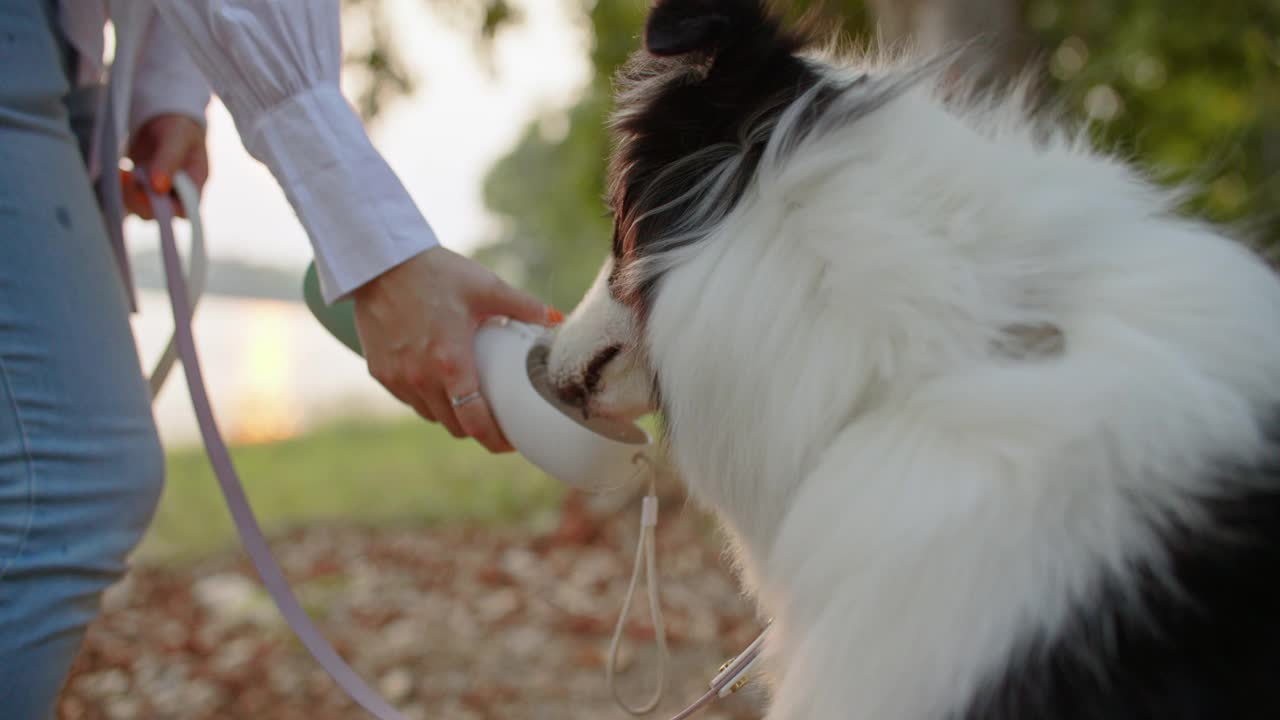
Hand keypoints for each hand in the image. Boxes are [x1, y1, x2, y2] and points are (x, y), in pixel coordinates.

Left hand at [123, 113, 208, 217]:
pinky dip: (122, 188)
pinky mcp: (140, 187)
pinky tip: (120, 172)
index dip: (169, 210)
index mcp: (194, 185)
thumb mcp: (177, 138)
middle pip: (160, 214)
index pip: (184, 210)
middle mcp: (177, 194)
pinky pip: (129, 197)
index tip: (153, 192)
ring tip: (124, 172)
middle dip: (142, 201)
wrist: (165, 119)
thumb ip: (169, 161)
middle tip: (131, 177)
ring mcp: (157, 193)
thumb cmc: (179, 127)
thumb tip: (158, 188)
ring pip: (141, 208)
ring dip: (129, 195)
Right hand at [353, 247, 563, 452]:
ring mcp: (397, 378)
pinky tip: (439, 384)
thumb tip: (557, 318)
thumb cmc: (436, 273)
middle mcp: (421, 378)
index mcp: (451, 362)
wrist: (379, 263)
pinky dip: (427, 400)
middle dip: (478, 430)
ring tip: (469, 402)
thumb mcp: (486, 287)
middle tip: (496, 421)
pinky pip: (409, 401)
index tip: (512, 442)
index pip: (475, 422)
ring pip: (431, 416)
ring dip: (451, 415)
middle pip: (455, 427)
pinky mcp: (379, 372)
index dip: (496, 440)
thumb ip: (524, 306)